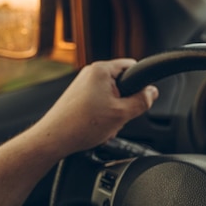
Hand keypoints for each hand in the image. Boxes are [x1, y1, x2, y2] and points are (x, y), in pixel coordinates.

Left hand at [32, 59, 157, 156]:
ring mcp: (82, 84)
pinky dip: (103, 114)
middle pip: (122, 83)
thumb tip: (152, 92)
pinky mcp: (77, 96)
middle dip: (125, 101)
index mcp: (101, 70)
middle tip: (118, 116)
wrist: (53, 139)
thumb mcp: (122, 114)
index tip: (139, 99)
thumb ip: (142, 101)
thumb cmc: (80, 125)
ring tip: (104, 124)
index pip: (132, 66)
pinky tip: (96, 127)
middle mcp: (90, 73)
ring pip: (111, 95)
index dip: (140, 84)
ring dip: (114, 111)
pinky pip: (100, 102)